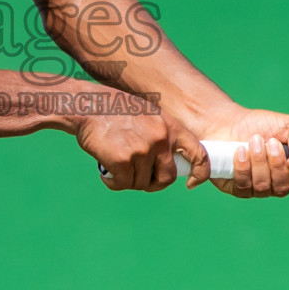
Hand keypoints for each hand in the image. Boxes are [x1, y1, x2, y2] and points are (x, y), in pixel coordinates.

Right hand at [74, 97, 210, 191]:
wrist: (89, 106)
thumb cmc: (117, 111)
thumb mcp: (149, 115)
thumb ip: (162, 135)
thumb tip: (169, 162)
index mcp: (170, 127)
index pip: (199, 154)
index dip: (199, 173)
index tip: (190, 183)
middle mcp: (160, 139)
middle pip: (167, 178)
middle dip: (153, 183)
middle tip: (139, 178)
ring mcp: (142, 150)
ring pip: (141, 183)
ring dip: (128, 180)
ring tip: (117, 167)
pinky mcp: (123, 160)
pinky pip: (123, 183)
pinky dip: (113, 182)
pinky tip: (107, 173)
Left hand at [196, 107, 288, 199]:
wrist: (229, 121)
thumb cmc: (261, 125)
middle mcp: (275, 184)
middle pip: (283, 189)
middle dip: (276, 163)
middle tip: (269, 141)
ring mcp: (256, 188)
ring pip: (263, 187)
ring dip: (259, 161)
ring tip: (253, 141)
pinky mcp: (237, 188)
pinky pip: (243, 186)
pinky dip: (243, 167)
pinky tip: (240, 151)